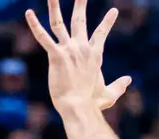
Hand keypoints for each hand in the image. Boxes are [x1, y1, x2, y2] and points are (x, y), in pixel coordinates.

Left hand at [27, 0, 130, 117]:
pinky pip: (43, 37)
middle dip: (80, 4)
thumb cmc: (92, 104)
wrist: (79, 108)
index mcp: (94, 55)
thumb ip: (119, 86)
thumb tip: (129, 80)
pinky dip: (35, 24)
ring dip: (54, 7)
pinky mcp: (56, 56)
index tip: (113, 10)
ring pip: (59, 23)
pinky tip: (29, 13)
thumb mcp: (108, 94)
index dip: (107, 22)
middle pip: (79, 20)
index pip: (101, 34)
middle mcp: (82, 48)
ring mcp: (69, 50)